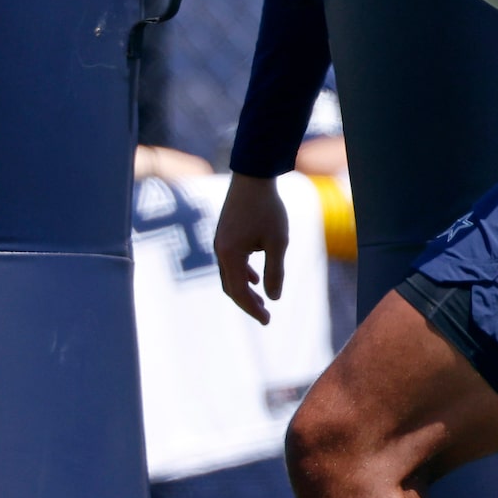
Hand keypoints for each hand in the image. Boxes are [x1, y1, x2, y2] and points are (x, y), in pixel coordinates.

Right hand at [215, 172, 290, 325]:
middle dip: (248, 303)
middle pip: (231, 286)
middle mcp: (220, 251)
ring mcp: (220, 242)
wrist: (253, 177)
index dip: (252, 309)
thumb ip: (275, 271)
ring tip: (261, 300)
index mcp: (230, 255)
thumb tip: (273, 298)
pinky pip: (231, 261)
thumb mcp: (277, 242)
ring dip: (245, 288)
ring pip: (231, 274)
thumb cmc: (268, 208)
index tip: (267, 320)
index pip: (238, 292)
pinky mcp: (225, 234)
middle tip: (264, 316)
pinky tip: (255, 277)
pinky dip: (243, 273)